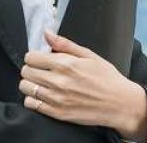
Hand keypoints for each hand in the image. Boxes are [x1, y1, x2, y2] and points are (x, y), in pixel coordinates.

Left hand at [19, 30, 146, 140]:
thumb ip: (64, 44)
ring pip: (25, 87)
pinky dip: (33, 99)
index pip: (31, 57)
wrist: (121, 104)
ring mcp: (56, 98)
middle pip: (26, 71)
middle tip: (41, 71)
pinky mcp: (57, 113)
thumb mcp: (89, 55)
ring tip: (41, 83)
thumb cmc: (107, 79)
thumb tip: (47, 33)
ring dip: (30, 84)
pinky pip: (31, 104)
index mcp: (65, 64)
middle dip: (31, 69)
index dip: (34, 57)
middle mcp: (58, 81)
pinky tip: (43, 96)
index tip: (40, 60)